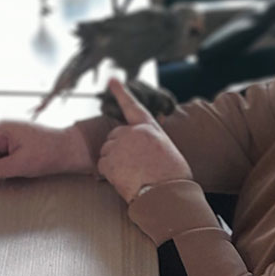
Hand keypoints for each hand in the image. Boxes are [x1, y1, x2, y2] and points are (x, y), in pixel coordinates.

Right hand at [0, 121, 93, 181]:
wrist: (71, 150)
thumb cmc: (50, 152)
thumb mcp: (20, 165)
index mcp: (2, 129)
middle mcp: (3, 130)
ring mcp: (9, 136)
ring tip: (7, 175)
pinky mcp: (15, 143)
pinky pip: (1, 155)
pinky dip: (2, 165)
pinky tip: (11, 171)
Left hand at [97, 79, 191, 202]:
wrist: (167, 195)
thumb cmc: (172, 177)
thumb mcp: (166, 148)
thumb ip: (149, 140)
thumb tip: (141, 144)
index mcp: (149, 128)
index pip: (132, 106)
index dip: (121, 92)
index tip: (112, 80)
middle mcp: (132, 133)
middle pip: (114, 136)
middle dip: (119, 149)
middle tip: (136, 166)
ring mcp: (118, 146)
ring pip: (107, 151)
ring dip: (115, 163)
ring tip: (134, 174)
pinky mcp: (109, 161)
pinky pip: (102, 166)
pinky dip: (109, 175)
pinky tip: (125, 180)